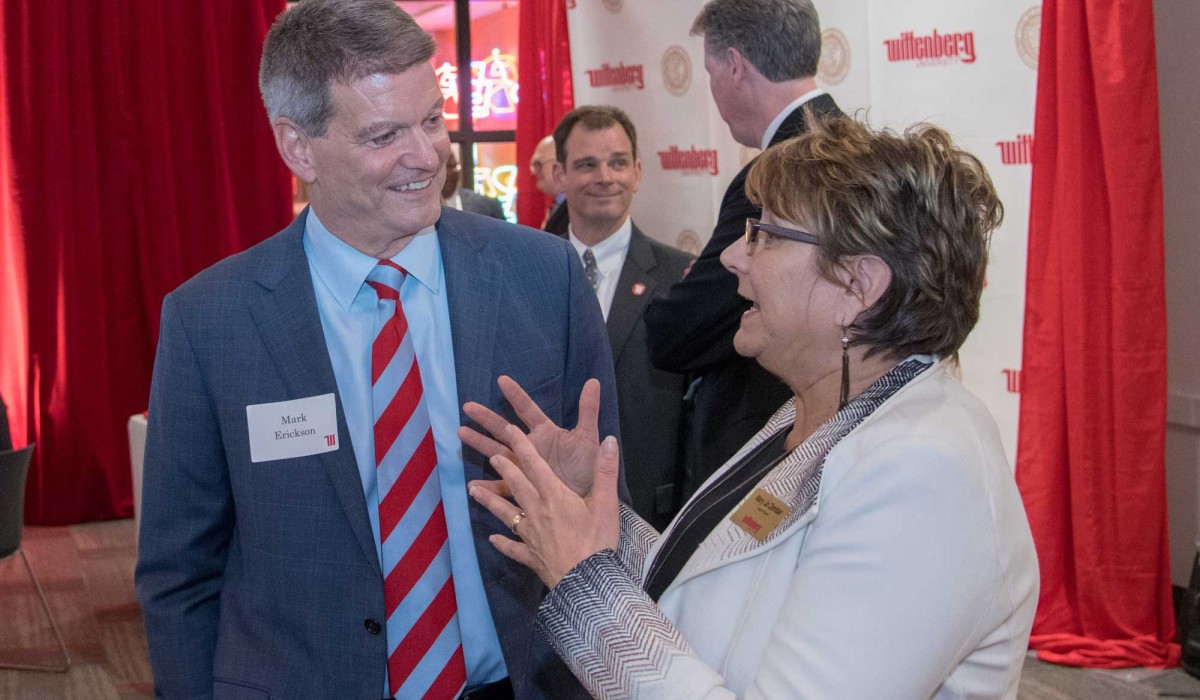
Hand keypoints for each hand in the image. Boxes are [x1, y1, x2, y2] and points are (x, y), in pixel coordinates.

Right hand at [458, 376, 601, 495]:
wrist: (590, 499)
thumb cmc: (588, 468)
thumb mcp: (588, 438)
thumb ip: (589, 410)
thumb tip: (593, 381)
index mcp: (545, 433)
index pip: (527, 410)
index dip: (516, 395)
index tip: (502, 379)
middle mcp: (530, 448)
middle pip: (504, 429)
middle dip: (486, 418)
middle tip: (467, 406)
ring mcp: (523, 467)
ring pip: (497, 453)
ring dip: (479, 443)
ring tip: (461, 432)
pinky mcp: (522, 489)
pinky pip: (502, 487)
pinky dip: (488, 487)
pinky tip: (473, 486)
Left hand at [469, 427, 620, 587]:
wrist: (586, 582)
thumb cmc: (597, 541)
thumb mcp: (608, 504)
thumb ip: (606, 471)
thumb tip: (608, 440)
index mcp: (554, 495)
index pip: (535, 464)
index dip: (521, 445)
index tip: (509, 430)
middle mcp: (537, 511)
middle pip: (516, 485)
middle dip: (504, 468)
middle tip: (490, 455)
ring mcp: (530, 535)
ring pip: (506, 513)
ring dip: (490, 501)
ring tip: (473, 490)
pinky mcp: (530, 556)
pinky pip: (512, 547)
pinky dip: (502, 542)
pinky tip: (492, 538)